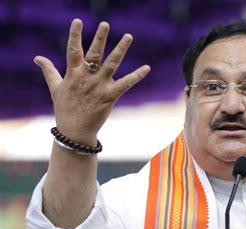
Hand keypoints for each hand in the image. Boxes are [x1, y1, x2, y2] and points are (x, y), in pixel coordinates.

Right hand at [34, 19, 150, 144]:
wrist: (75, 130)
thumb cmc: (65, 108)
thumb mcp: (55, 88)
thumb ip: (49, 71)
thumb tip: (37, 58)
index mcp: (72, 73)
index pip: (73, 50)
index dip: (75, 35)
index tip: (78, 21)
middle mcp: (86, 77)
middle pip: (94, 54)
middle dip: (100, 38)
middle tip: (105, 24)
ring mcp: (99, 86)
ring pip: (112, 64)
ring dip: (121, 50)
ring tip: (129, 36)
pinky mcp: (110, 96)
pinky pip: (126, 84)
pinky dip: (137, 75)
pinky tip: (147, 68)